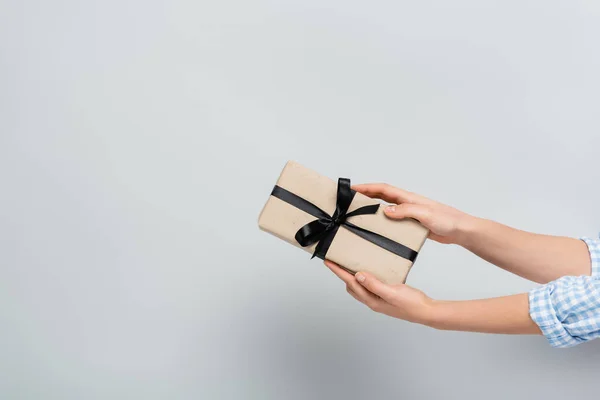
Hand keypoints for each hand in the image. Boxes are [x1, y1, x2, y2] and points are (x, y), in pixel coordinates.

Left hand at [324, 260, 434, 324]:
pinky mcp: (386, 296)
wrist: (427, 312)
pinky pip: (370, 286)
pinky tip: (371, 271)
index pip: (350, 283)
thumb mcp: (392, 292)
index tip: (328, 262)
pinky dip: (365, 278)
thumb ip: (374, 285)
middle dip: (342, 274)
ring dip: (353, 276)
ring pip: (360, 287)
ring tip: (350, 264)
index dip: (339, 272)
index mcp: (372, 300)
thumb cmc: (411, 304)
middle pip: (351, 286)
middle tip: (337, 261)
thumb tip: (358, 276)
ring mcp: (379, 299)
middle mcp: (373, 301)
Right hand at [353, 183, 472, 243]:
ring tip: (358, 214)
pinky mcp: (412, 224)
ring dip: (373, 208)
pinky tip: (378, 230)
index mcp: (408, 198)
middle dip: (366, 195)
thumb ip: (406, 211)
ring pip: (386, 208)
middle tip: (350, 200)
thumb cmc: (447, 219)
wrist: (461, 230)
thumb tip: (386, 210)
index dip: (368, 187)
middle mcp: (407, 203)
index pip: (384, 189)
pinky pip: (393, 221)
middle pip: (382, 196)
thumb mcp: (425, 214)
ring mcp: (409, 213)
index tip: (353, 188)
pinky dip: (383, 222)